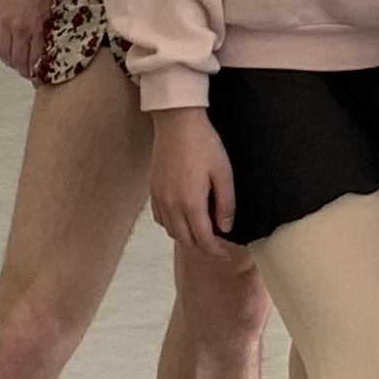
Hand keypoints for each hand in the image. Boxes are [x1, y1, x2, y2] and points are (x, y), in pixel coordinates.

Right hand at [0, 0, 59, 80]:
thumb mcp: (58, 6)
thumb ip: (53, 27)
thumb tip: (53, 45)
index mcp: (39, 27)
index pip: (35, 60)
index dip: (36, 73)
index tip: (39, 78)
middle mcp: (20, 28)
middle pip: (17, 60)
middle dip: (22, 70)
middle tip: (26, 71)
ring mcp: (4, 20)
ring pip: (2, 51)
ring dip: (8, 59)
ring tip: (14, 59)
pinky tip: (1, 45)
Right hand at [150, 108, 239, 257]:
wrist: (177, 123)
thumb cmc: (203, 144)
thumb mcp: (223, 172)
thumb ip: (226, 203)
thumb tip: (225, 227)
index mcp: (191, 203)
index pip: (203, 239)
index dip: (215, 251)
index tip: (225, 255)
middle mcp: (171, 205)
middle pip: (185, 240)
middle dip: (201, 248)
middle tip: (216, 247)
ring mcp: (160, 199)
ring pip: (171, 231)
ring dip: (186, 237)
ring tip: (202, 233)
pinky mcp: (153, 191)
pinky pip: (161, 218)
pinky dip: (172, 225)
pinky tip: (183, 218)